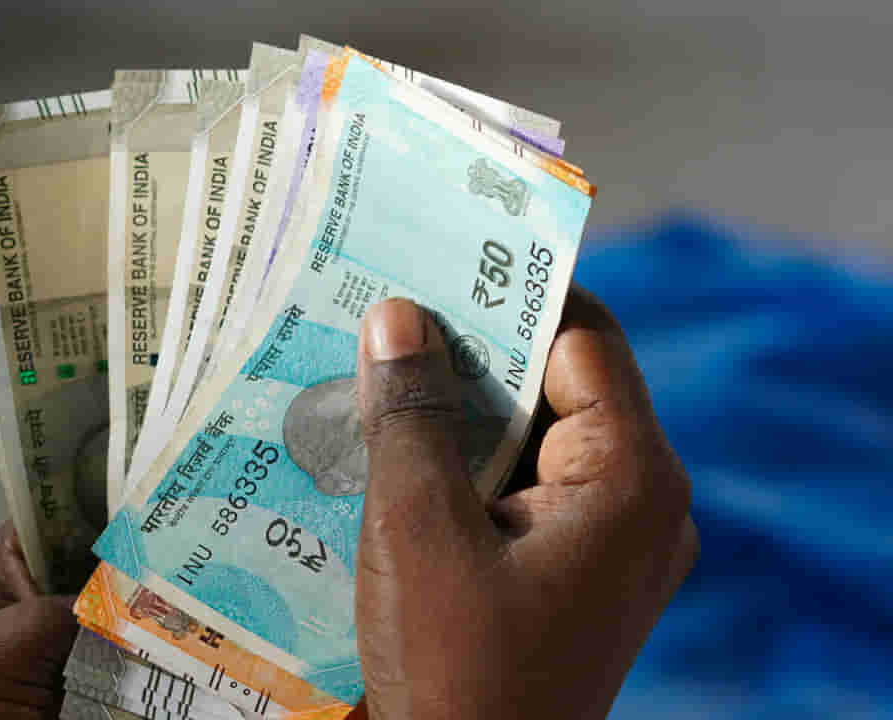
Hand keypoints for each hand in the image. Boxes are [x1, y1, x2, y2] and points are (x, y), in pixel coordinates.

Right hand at [353, 291, 697, 719]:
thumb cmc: (452, 666)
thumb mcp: (419, 529)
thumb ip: (412, 414)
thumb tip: (399, 316)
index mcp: (631, 480)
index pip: (583, 343)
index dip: (514, 293)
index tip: (439, 256)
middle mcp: (642, 503)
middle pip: (562, 388)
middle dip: (475, 353)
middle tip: (390, 311)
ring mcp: (613, 544)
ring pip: (538, 440)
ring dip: (463, 411)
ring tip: (379, 372)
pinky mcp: (577, 574)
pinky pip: (527, 490)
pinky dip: (470, 464)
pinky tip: (397, 449)